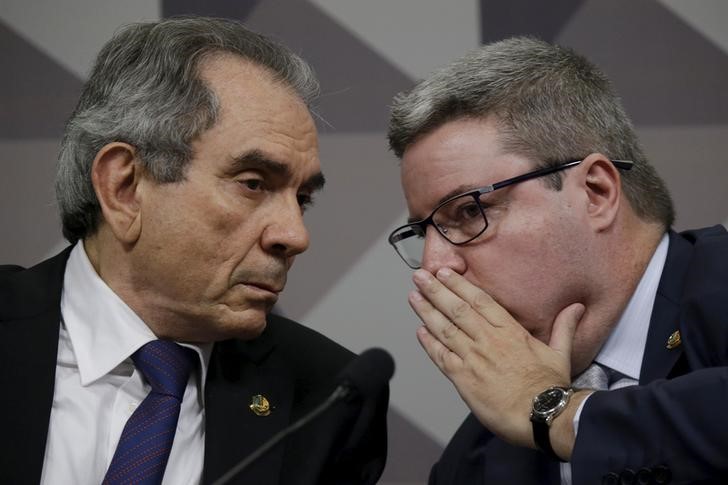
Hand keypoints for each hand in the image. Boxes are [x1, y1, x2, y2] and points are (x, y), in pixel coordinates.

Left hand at [410, 267, 584, 448]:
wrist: (542, 416)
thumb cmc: (551, 387)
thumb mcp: (560, 353)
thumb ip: (563, 328)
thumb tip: (576, 307)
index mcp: (510, 331)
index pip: (480, 301)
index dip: (459, 285)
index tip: (445, 273)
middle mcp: (488, 340)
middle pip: (457, 309)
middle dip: (436, 291)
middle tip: (419, 276)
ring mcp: (473, 358)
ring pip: (445, 329)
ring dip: (427, 311)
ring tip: (413, 296)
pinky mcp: (464, 379)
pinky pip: (442, 357)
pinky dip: (429, 343)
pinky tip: (419, 331)